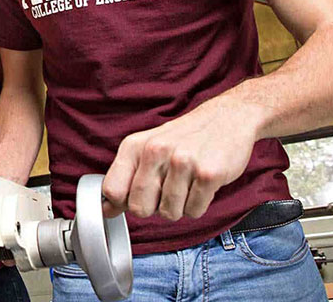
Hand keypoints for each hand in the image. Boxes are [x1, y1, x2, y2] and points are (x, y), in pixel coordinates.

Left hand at [101, 98, 260, 220]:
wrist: (227, 118)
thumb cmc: (184, 137)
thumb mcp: (147, 148)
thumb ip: (125, 177)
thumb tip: (105, 208)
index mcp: (135, 146)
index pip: (112, 190)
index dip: (122, 203)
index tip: (133, 199)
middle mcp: (156, 151)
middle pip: (139, 208)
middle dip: (153, 208)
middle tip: (166, 191)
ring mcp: (182, 162)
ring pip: (169, 213)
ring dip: (179, 206)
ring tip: (186, 184)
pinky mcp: (208, 174)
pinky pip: (194, 211)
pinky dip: (198, 205)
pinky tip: (201, 185)